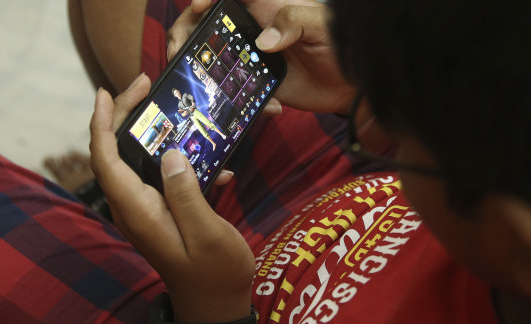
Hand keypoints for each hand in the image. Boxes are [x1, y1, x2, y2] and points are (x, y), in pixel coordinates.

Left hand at [89, 74, 254, 322]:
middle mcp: (135, 207)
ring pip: (136, 160)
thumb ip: (186, 195)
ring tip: (166, 103)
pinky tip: (212, 156)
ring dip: (147, 130)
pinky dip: (176, 156)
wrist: (215, 303)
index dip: (101, 124)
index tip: (107, 93)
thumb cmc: (214, 272)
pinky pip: (161, 174)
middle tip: (145, 85)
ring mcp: (148, 208)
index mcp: (139, 211)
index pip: (105, 160)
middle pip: (115, 153)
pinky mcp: (163, 209)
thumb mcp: (206, 234)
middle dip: (124, 116)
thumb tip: (169, 154)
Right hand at [167, 0, 351, 113]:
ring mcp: (250, 57)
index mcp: (264, 6)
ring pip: (212, 57)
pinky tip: (271, 107)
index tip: (198, 6)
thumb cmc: (340, 45)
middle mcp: (250, 30)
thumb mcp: (321, 26)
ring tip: (194, 78)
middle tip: (179, 48)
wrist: (350, 84)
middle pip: (205, 24)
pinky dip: (243, 101)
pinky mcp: (256, 83)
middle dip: (184, 32)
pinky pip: (236, 90)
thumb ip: (294, 22)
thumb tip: (264, 42)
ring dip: (198, 67)